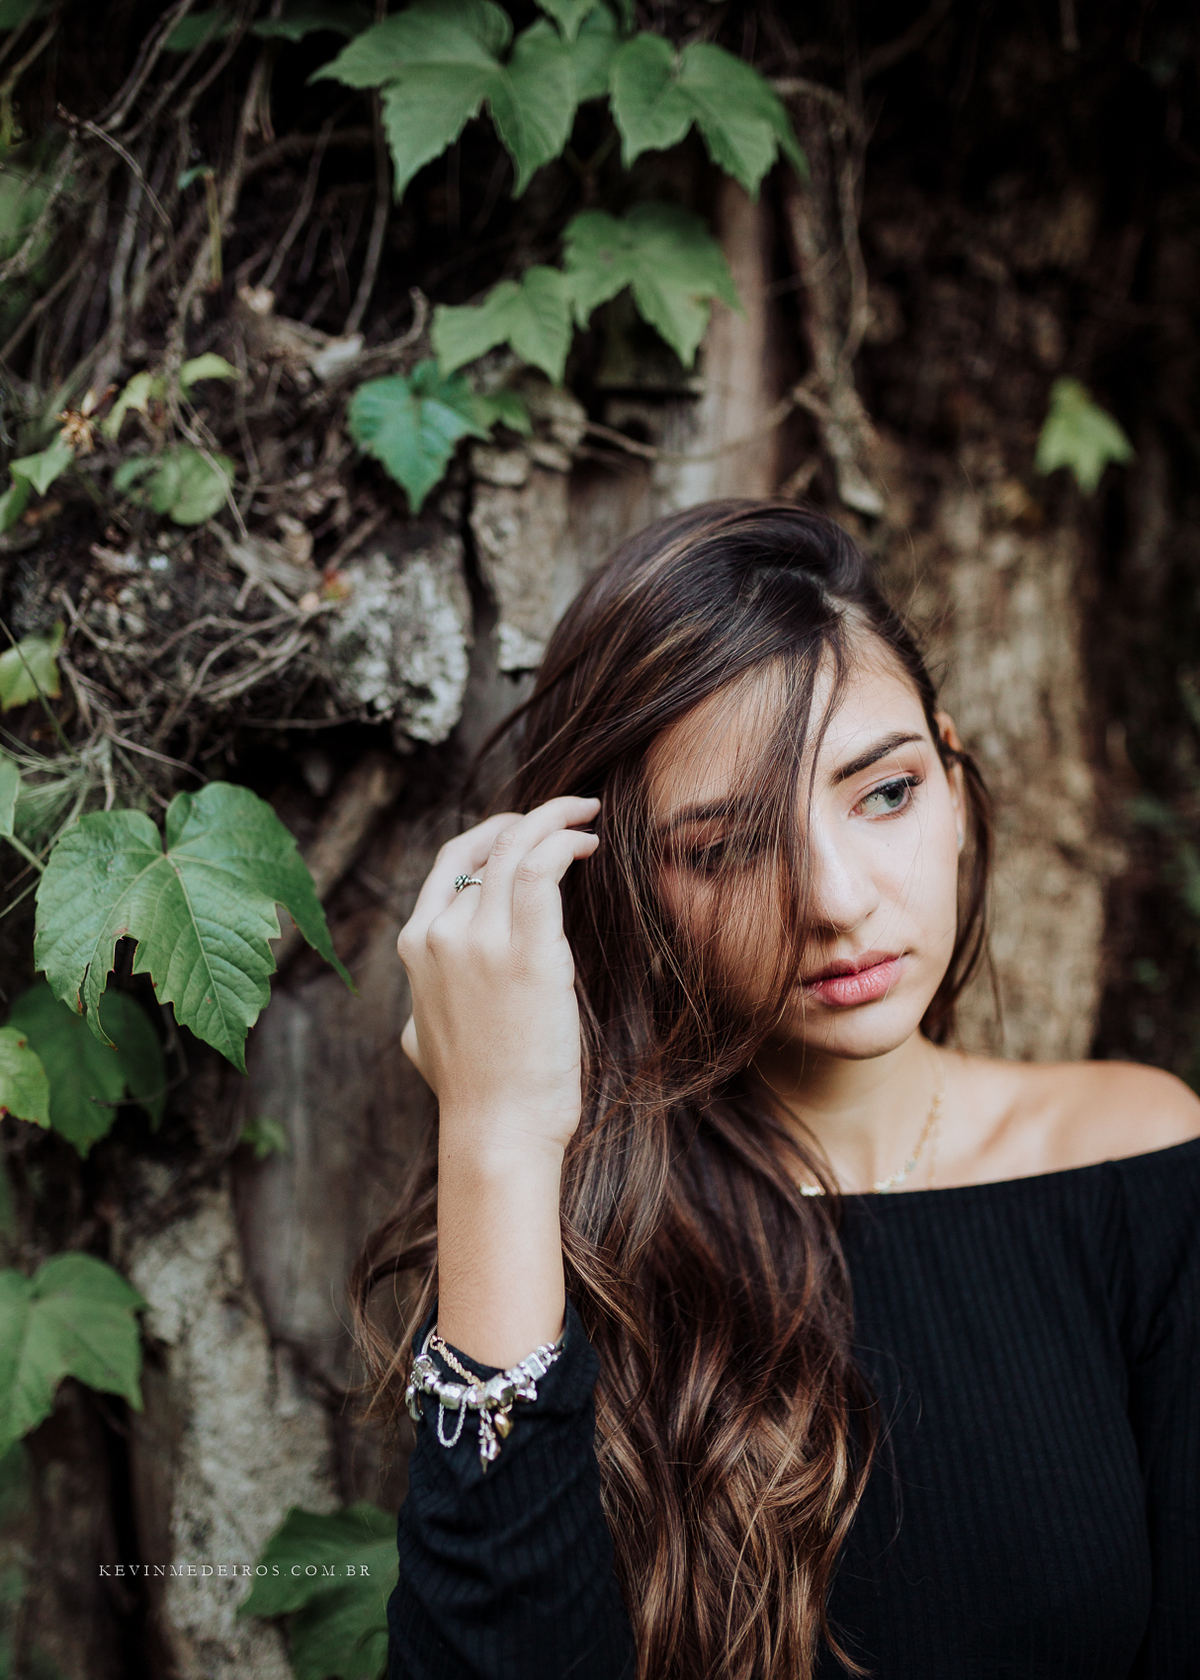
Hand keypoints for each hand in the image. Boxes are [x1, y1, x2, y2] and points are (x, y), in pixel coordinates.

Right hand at [397, 796, 600, 1161]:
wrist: (496, 1127)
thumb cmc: (471, 1092)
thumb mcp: (420, 1039)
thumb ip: (422, 1005)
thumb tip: (421, 1010)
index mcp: (415, 947)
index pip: (448, 863)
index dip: (490, 834)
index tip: (525, 829)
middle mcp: (440, 933)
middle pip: (486, 846)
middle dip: (529, 817)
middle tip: (568, 811)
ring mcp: (479, 939)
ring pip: (515, 846)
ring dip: (554, 818)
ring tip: (588, 814)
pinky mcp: (526, 951)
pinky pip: (541, 868)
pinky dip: (565, 843)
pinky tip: (590, 845)